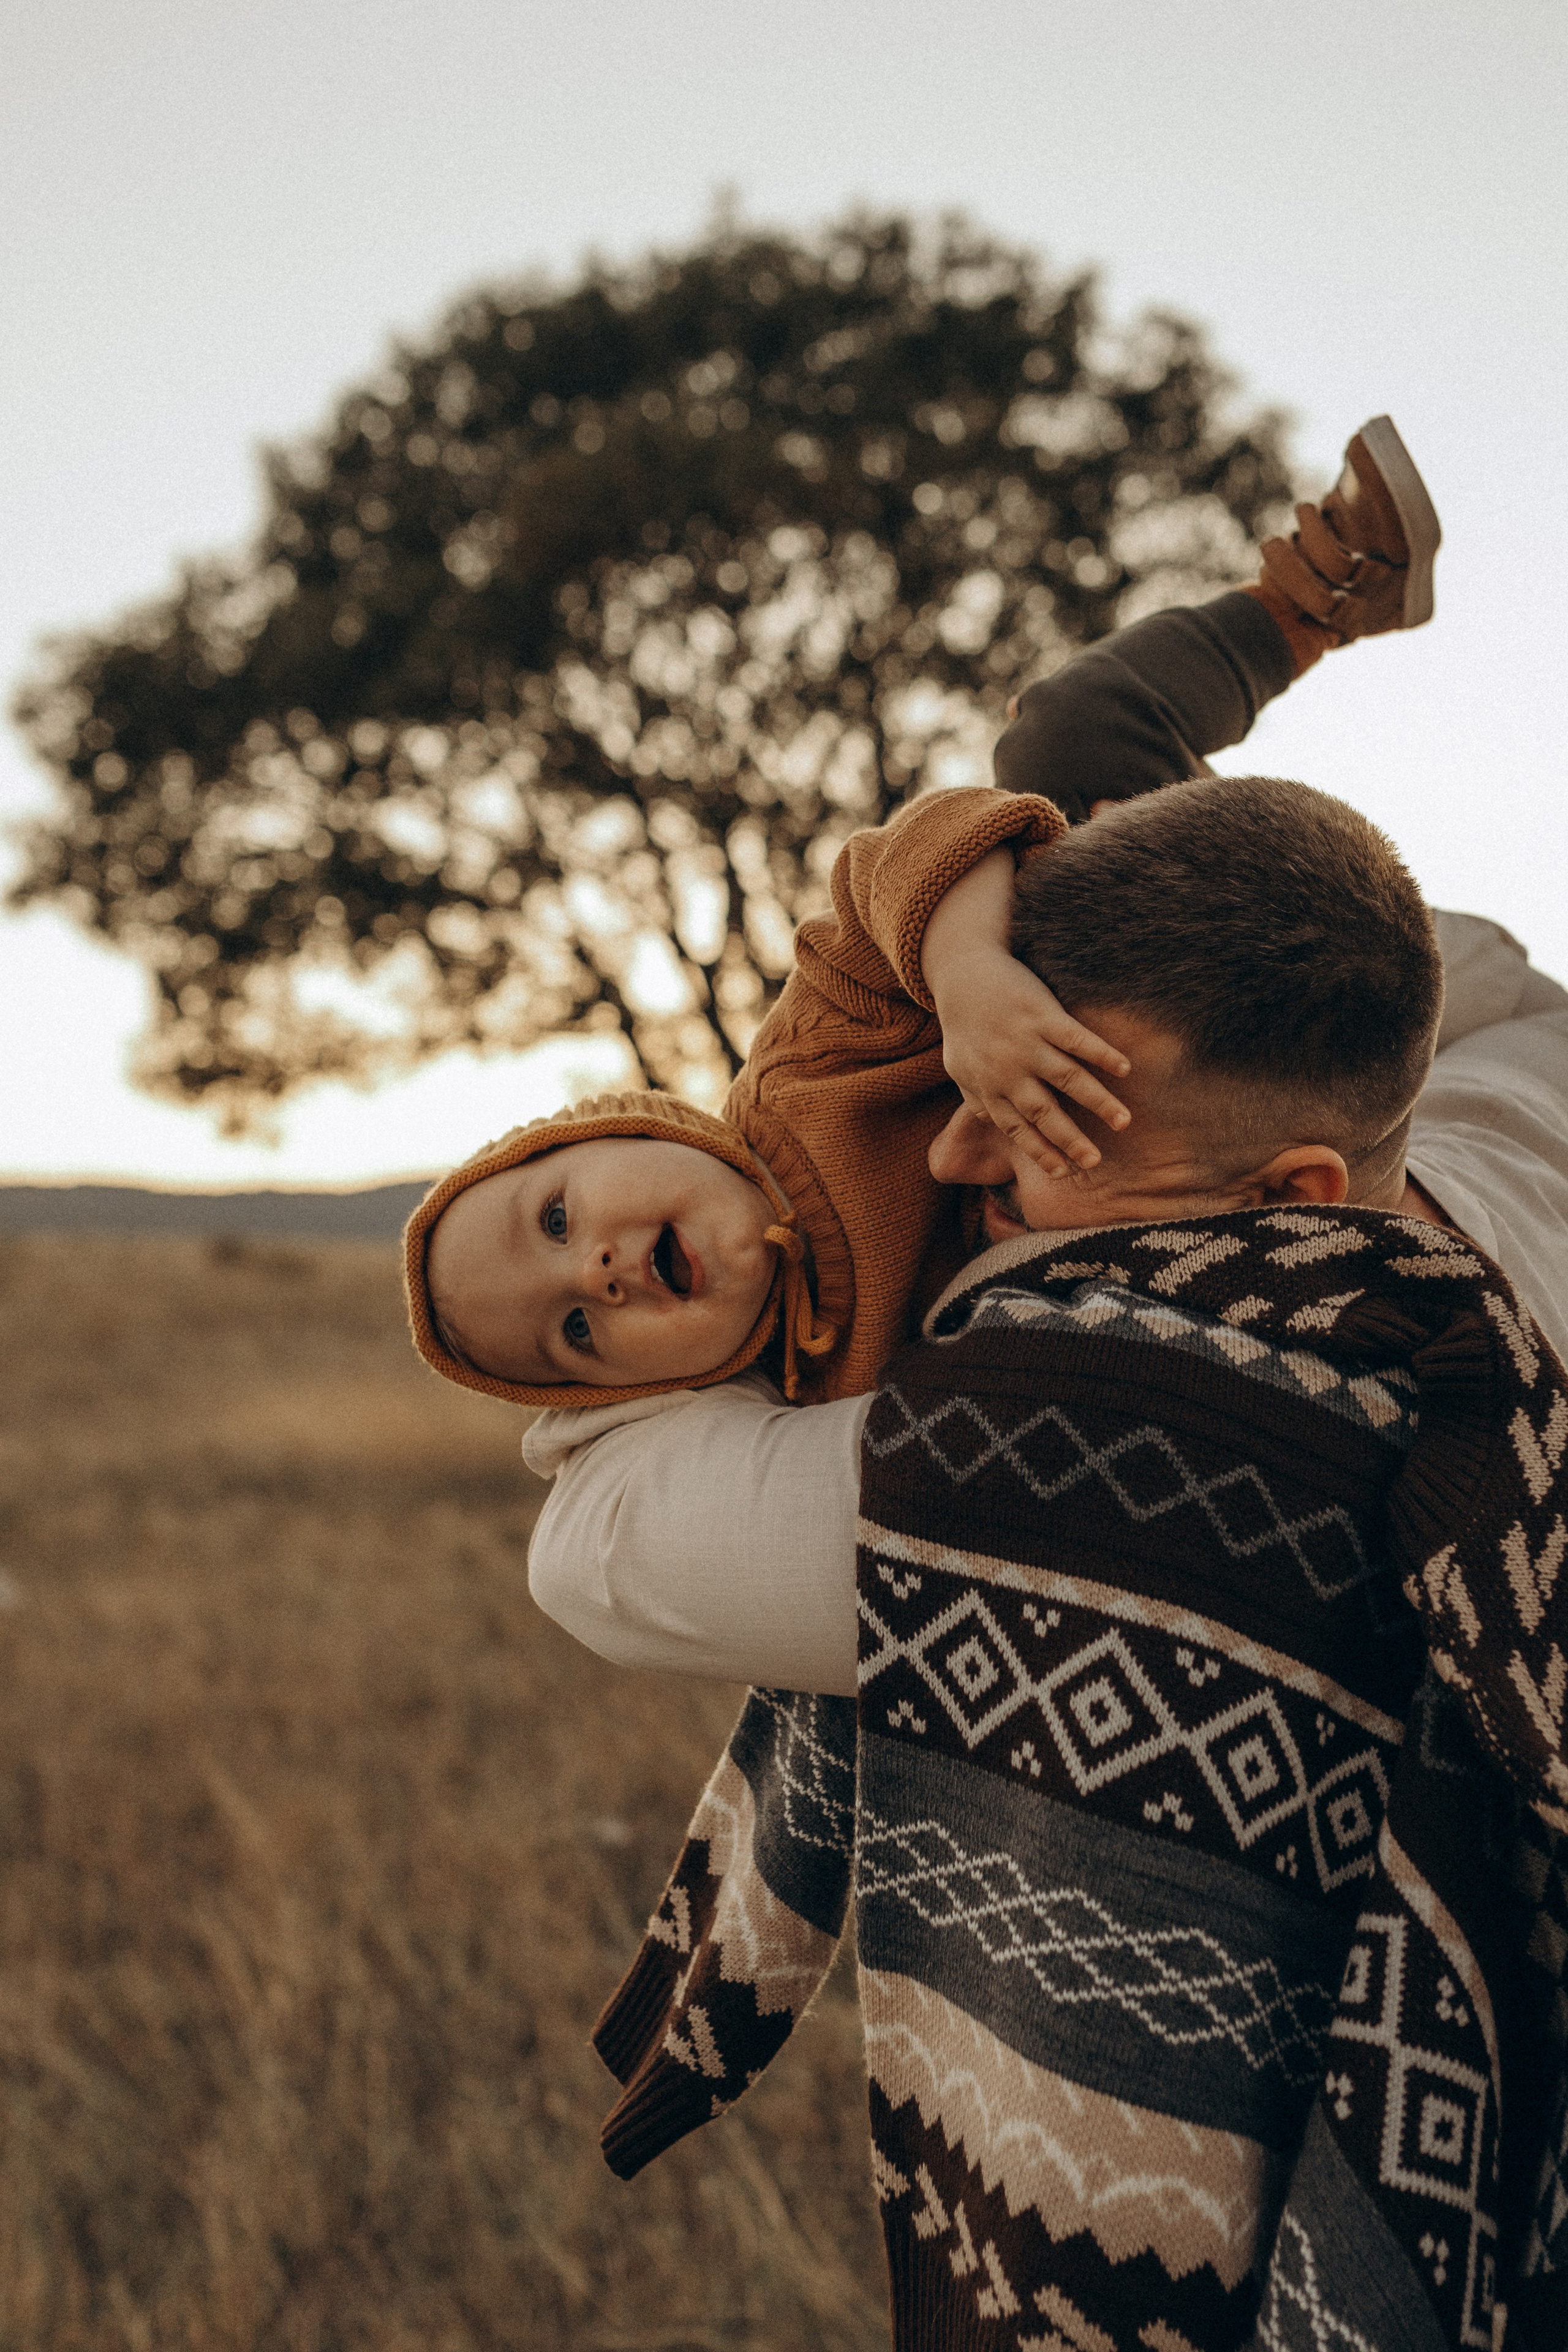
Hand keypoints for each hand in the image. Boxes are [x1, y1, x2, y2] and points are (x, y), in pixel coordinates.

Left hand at [931, 945, 1131, 1175]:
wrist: (963, 972)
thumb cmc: (964, 1023)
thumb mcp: (958, 1066)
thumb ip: (975, 1096)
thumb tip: (990, 1122)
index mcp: (990, 1087)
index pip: (1018, 1129)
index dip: (1042, 1152)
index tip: (1065, 1173)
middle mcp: (1008, 1070)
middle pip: (1044, 1112)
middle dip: (1070, 1139)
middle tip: (1095, 1162)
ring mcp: (1027, 1042)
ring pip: (1067, 1078)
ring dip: (1098, 1102)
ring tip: (1125, 1122)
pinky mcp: (1042, 1013)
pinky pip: (1076, 1038)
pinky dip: (1101, 1053)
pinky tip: (1125, 1069)